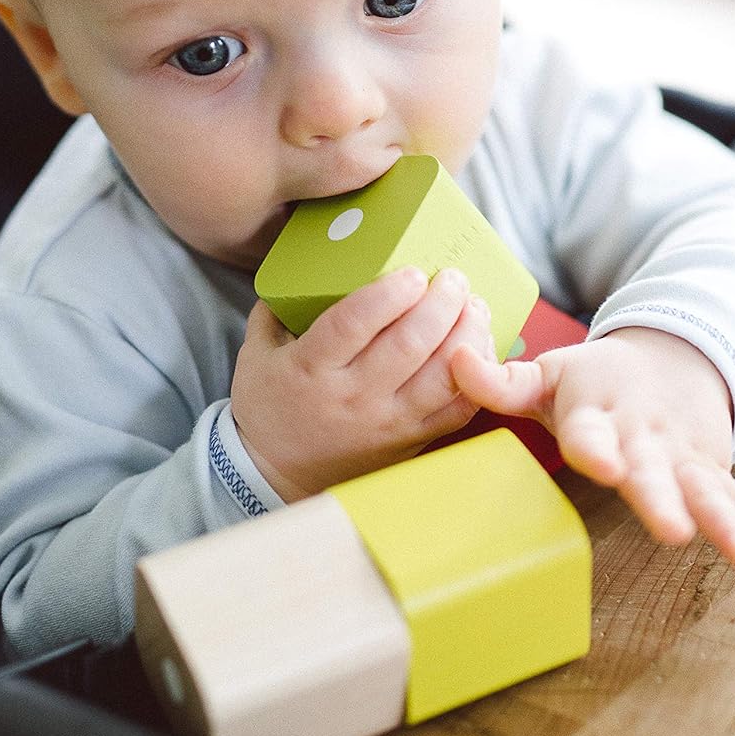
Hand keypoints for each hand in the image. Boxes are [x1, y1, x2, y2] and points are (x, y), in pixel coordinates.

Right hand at [231, 266, 494, 500]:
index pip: (353, 323)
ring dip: (466, 335)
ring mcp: (386, 423)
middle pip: (408, 344)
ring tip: (473, 306)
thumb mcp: (257, 352)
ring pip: (441, 376)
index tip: (413, 272)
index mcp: (309, 368)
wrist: (275, 476)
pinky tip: (477, 348)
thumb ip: (279, 306)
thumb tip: (312, 259)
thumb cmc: (269, 405)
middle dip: (441, 304)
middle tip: (454, 278)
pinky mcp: (410, 441)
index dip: (389, 293)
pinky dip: (475, 376)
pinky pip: (457, 410)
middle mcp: (351, 397)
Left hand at [451, 326, 734, 583]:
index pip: (591, 430)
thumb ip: (501, 380)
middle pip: (656, 470)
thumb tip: (452, 357)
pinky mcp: (716, 475)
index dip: (594, 446)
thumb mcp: (549, 373)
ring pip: (711, 493)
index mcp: (599, 411)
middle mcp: (648, 436)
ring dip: (731, 525)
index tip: (599, 462)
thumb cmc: (595, 379)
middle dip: (665, 499)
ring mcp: (688, 458)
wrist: (672, 356)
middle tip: (673, 531)